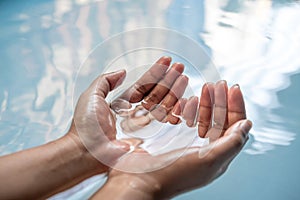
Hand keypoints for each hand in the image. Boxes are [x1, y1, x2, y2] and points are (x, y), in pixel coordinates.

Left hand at [67, 56, 186, 172]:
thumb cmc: (86, 126)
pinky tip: (184, 100)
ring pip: (163, 104)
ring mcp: (143, 125)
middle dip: (168, 78)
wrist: (86, 153)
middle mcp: (135, 113)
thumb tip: (122, 71)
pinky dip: (175, 110)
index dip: (155, 72)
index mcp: (123, 103)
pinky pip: (165, 121)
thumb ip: (106, 82)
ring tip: (184, 78)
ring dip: (174, 90)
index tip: (167, 60)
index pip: (143, 84)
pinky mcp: (149, 137)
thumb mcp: (91, 97)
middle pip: (156, 92)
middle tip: (180, 66)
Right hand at [91, 81, 251, 198]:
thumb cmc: (172, 174)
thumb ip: (231, 143)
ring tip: (205, 87)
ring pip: (205, 119)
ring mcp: (189, 144)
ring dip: (207, 102)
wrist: (139, 180)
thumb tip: (247, 124)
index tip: (233, 88)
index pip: (234, 127)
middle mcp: (206, 150)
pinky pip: (187, 120)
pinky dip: (190, 109)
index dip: (236, 106)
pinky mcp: (174, 139)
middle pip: (220, 120)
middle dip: (221, 100)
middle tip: (218, 84)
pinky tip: (188, 101)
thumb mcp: (208, 160)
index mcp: (218, 156)